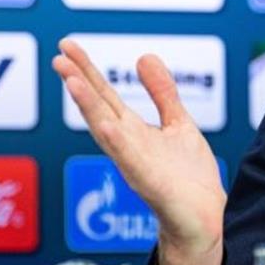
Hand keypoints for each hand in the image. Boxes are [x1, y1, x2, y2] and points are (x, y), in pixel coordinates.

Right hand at [52, 38, 226, 264]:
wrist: (205, 219)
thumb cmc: (188, 177)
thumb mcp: (178, 124)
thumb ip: (162, 93)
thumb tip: (144, 56)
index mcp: (134, 132)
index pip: (105, 96)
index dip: (87, 70)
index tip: (68, 45)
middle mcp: (129, 146)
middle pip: (99, 109)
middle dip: (80, 82)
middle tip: (59, 55)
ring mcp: (136, 164)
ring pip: (107, 132)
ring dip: (89, 108)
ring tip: (72, 81)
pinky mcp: (150, 183)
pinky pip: (130, 161)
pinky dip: (118, 142)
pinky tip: (107, 125)